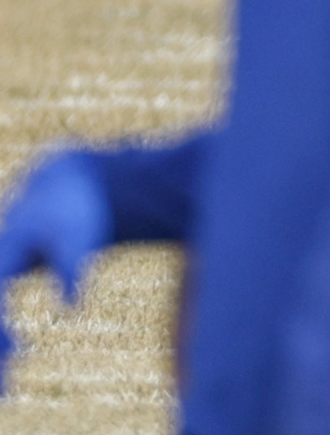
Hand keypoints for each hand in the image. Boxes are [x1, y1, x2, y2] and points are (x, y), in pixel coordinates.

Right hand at [0, 151, 107, 381]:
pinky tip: (14, 354)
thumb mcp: (77, 234)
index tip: (15, 352)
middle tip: (6, 390)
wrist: (66, 183)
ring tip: (7, 387)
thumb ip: (72, 265)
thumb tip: (72, 305)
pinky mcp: (1, 276)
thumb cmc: (74, 211)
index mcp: (1, 254)